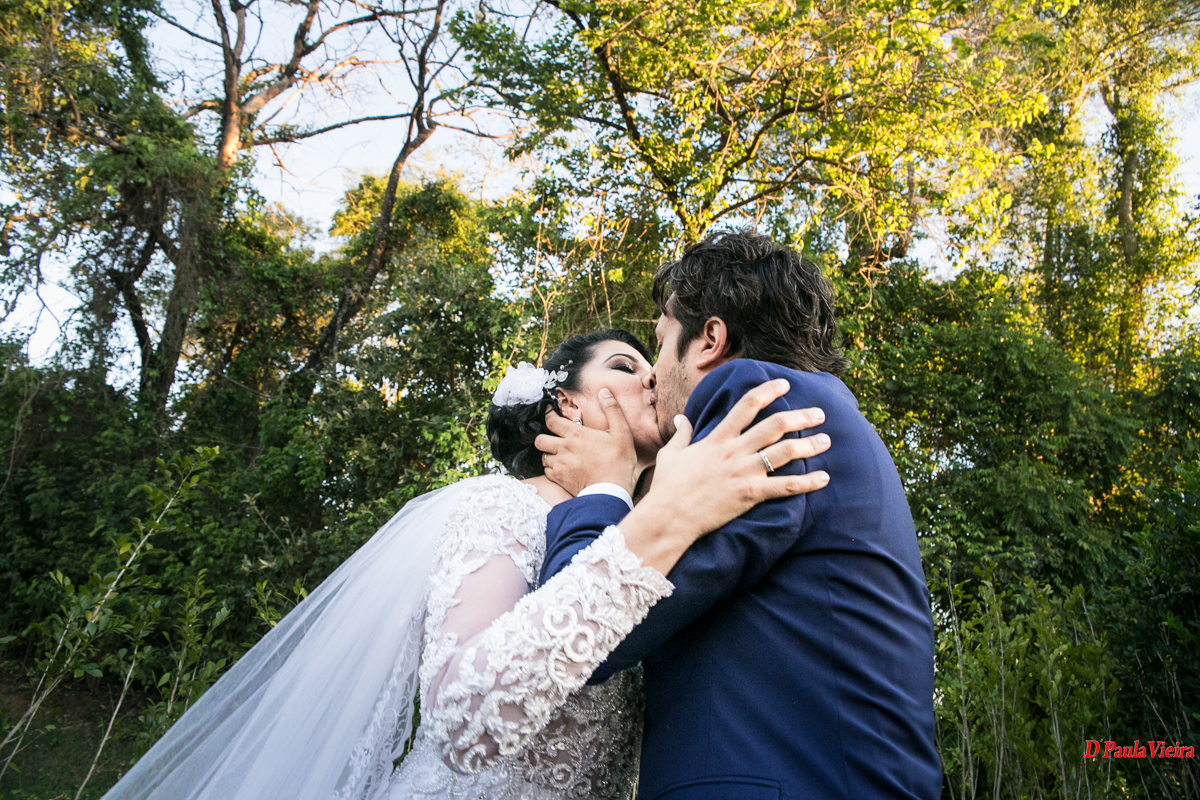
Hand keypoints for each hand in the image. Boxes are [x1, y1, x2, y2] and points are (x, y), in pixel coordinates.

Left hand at [536, 388, 638, 495]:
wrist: (611, 490)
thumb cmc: (618, 461)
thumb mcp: (622, 433)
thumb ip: (612, 410)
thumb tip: (604, 392)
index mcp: (576, 434)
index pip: (551, 421)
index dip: (549, 416)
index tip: (551, 415)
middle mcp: (563, 448)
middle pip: (540, 439)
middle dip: (544, 437)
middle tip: (554, 437)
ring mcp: (560, 465)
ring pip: (543, 456)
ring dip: (549, 454)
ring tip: (559, 454)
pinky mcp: (559, 479)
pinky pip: (547, 472)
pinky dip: (551, 469)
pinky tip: (562, 468)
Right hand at [618, 378, 830, 575]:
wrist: (669, 517)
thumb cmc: (667, 487)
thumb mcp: (670, 454)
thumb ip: (681, 434)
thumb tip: (681, 418)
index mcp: (717, 438)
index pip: (747, 405)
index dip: (768, 391)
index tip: (785, 384)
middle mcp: (734, 451)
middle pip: (775, 425)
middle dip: (801, 416)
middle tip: (819, 413)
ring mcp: (744, 472)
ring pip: (785, 452)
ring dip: (810, 445)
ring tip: (826, 440)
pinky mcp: (750, 495)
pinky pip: (785, 486)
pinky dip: (808, 482)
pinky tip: (824, 478)